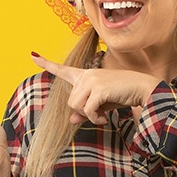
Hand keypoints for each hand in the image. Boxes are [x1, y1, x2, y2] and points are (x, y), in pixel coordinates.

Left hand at [30, 52, 160, 124]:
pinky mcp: (98, 89)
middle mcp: (86, 75)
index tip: (33, 55)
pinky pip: (88, 110)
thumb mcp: (101, 104)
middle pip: (71, 102)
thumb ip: (85, 111)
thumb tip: (71, 121)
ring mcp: (92, 80)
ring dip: (89, 116)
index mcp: (85, 75)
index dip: (46, 64)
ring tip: (103, 114)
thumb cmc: (122, 95)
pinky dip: (96, 119)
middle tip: (99, 113)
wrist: (143, 89)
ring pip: (76, 106)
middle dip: (84, 112)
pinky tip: (106, 118)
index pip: (62, 70)